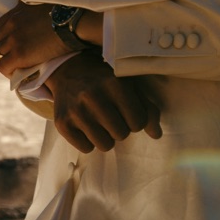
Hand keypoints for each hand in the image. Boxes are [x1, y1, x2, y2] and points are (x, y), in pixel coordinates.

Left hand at [0, 2, 61, 73]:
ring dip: (4, 63)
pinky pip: (4, 67)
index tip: (10, 46)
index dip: (1, 39)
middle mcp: (11, 26)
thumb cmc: (67, 13)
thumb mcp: (45, 3)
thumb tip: (34, 3)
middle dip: (0, 52)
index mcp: (16, 13)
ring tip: (15, 68)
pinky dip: (8, 72)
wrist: (74, 22)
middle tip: (12, 59)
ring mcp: (14, 40)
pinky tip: (18, 74)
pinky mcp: (19, 54)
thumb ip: (33, 6)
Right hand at [46, 53, 161, 152]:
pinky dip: (89, 141)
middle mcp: (93, 96)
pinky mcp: (62, 123)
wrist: (69, 70)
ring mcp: (75, 111)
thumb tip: (157, 135)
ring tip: (101, 122)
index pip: (138, 122)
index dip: (136, 120)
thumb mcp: (129, 86)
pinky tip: (86, 125)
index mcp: (115, 84)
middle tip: (113, 116)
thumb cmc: (106, 80)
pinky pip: (86, 148)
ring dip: (106, 137)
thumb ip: (147, 109)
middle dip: (121, 128)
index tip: (128, 112)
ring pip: (105, 144)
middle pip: (122, 134)